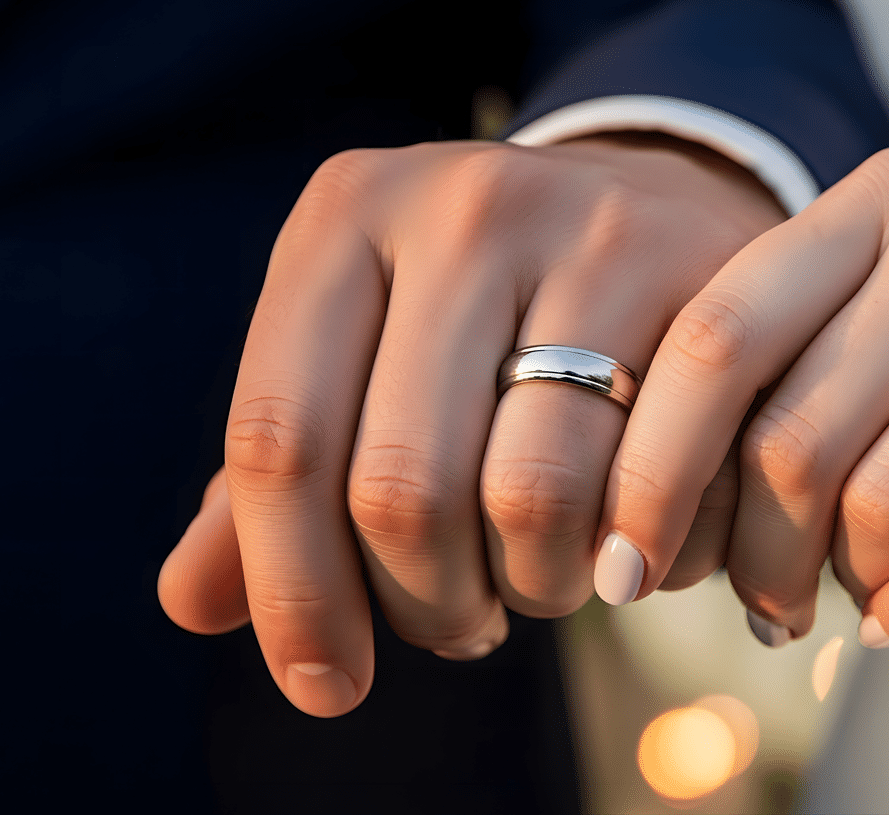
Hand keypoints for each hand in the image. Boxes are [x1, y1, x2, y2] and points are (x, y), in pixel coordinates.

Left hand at [158, 133, 785, 715]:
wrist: (649, 210)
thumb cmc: (475, 322)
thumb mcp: (362, 365)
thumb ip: (275, 482)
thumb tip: (189, 599)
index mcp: (343, 217)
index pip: (278, 437)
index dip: (294, 589)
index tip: (324, 684)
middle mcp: (457, 203)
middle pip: (400, 486)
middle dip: (423, 604)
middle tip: (455, 625)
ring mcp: (587, 227)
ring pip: (528, 497)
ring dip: (529, 593)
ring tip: (534, 585)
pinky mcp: (700, 275)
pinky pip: (643, 485)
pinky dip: (623, 560)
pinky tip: (616, 559)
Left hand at [597, 146, 888, 647]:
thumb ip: (798, 356)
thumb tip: (667, 507)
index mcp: (879, 200)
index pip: (716, 334)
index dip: (649, 461)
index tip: (623, 557)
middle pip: (791, 436)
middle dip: (749, 555)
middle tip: (751, 609)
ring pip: (885, 499)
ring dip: (843, 582)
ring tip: (844, 599)